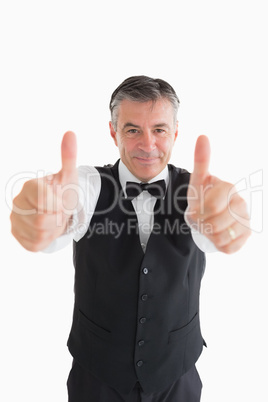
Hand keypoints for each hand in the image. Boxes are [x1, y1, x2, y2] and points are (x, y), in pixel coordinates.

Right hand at [10, 131, 77, 250]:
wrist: (58, 211)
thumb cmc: (62, 193)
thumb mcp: (69, 176)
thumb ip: (68, 156)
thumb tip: (70, 133)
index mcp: (28, 187)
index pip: (45, 202)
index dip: (58, 204)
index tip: (60, 199)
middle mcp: (17, 203)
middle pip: (42, 221)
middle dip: (57, 218)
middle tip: (58, 212)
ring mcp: (15, 221)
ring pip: (40, 234)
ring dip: (53, 229)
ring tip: (53, 219)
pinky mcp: (18, 236)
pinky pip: (36, 245)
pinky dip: (47, 239)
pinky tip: (47, 229)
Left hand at [187, 135, 250, 253]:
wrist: (208, 215)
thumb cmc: (202, 196)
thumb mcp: (197, 181)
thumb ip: (201, 160)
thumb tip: (202, 136)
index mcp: (230, 188)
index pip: (212, 206)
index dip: (198, 212)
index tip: (195, 210)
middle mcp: (242, 203)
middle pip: (214, 224)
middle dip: (201, 224)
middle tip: (200, 220)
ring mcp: (246, 220)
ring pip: (221, 237)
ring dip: (208, 235)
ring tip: (208, 226)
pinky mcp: (246, 236)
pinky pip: (228, 248)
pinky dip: (218, 244)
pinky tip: (217, 235)